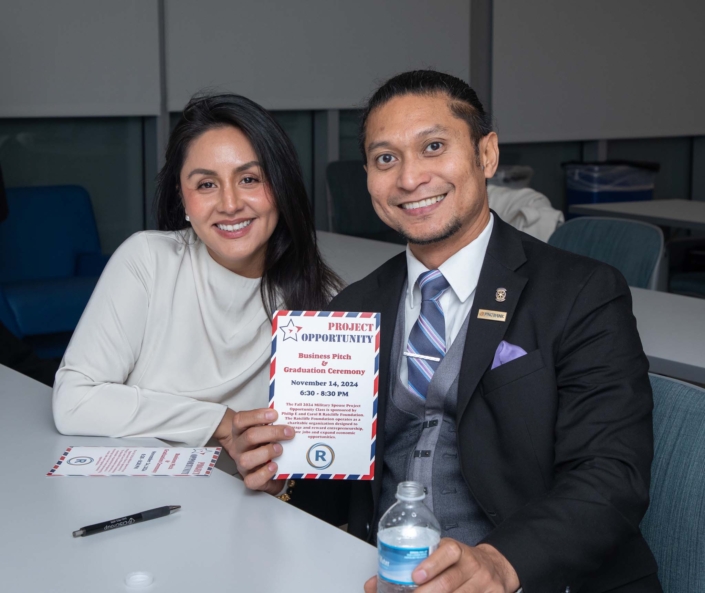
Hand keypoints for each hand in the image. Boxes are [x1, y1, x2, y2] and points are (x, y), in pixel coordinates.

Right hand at [213, 407, 294, 494]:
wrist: (266, 468)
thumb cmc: (266, 444)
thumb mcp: (266, 431)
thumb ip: (274, 424)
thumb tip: (291, 417)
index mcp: (241, 431)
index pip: (240, 419)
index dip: (257, 415)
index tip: (275, 414)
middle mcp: (239, 446)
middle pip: (249, 436)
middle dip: (272, 433)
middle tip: (289, 432)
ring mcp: (242, 464)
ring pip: (246, 459)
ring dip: (267, 452)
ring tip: (280, 449)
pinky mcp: (249, 479)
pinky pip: (252, 480)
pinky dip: (264, 473)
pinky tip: (275, 466)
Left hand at [363, 540, 518, 592]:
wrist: (495, 567)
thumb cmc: (459, 562)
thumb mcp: (439, 555)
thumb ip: (412, 565)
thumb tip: (372, 585)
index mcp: (458, 550)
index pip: (448, 552)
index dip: (431, 564)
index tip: (415, 576)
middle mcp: (473, 565)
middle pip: (448, 582)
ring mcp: (484, 583)